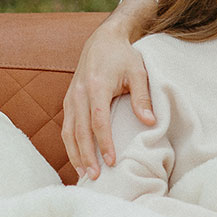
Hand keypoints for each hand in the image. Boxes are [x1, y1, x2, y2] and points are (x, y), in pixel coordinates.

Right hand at [62, 0, 156, 177]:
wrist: (104, 40)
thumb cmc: (124, 56)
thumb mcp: (138, 72)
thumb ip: (143, 97)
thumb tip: (149, 123)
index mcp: (96, 85)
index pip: (98, 120)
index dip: (104, 142)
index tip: (112, 160)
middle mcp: (79, 92)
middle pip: (79, 130)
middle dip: (86, 155)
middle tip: (95, 177)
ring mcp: (71, 97)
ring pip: (68, 130)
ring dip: (75, 154)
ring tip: (84, 174)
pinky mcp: (69, 100)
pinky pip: (66, 126)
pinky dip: (70, 145)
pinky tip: (78, 160)